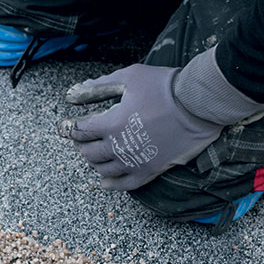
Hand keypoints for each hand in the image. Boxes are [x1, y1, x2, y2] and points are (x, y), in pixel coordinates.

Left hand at [60, 47, 263, 190]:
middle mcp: (118, 147)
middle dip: (81, 145)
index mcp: (110, 123)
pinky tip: (104, 182)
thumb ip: (98, 87)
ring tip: (95, 154)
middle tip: (82, 138)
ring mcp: (133, 161)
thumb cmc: (163, 86)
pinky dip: (111, 184)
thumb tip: (73, 94)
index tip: (65, 126)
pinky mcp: (149, 171)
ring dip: (94, 162)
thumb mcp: (128, 78)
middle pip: (88, 153)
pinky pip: (124, 185)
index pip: (79, 131)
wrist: (198, 103)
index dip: (69, 128)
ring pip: (102, 169)